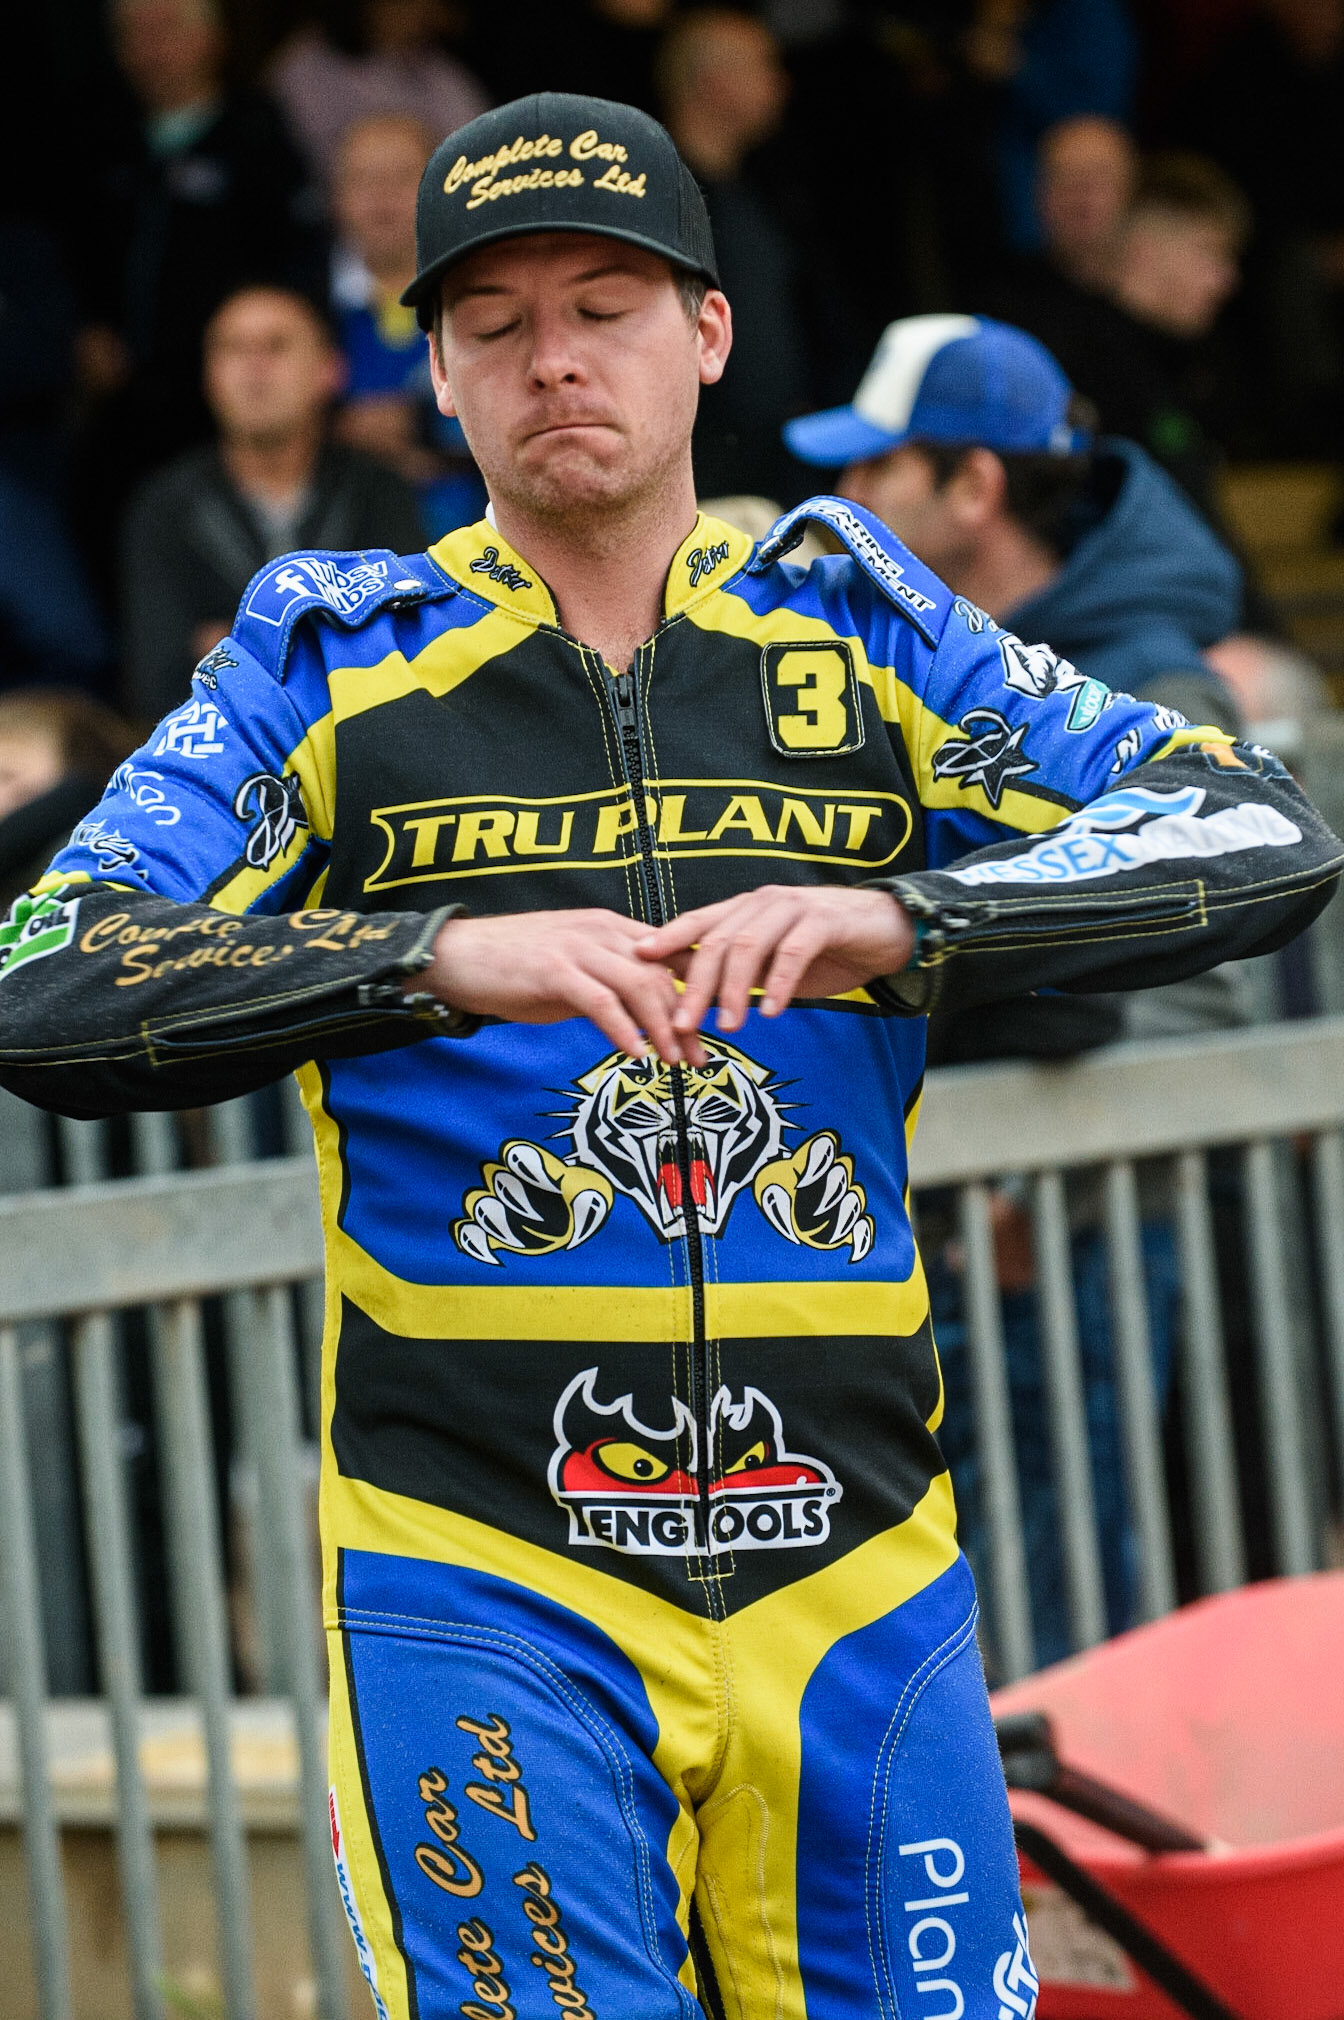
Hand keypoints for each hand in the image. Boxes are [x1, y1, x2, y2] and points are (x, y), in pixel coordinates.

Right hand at [416, 908, 688, 1061]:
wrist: (458, 957)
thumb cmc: (515, 967)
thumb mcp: (574, 970)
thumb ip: (610, 984)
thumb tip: (646, 1017)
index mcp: (612, 928)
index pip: (671, 954)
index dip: (698, 990)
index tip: (712, 1028)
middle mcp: (601, 932)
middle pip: (663, 974)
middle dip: (687, 1020)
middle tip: (699, 1057)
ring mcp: (578, 948)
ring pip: (639, 986)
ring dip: (662, 1029)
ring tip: (673, 1062)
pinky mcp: (554, 970)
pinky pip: (601, 1002)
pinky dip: (623, 1031)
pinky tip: (635, 1055)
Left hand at [635, 884, 913, 1045]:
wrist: (889, 930)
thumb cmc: (828, 948)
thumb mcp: (777, 962)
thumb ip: (742, 971)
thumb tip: (695, 999)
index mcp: (747, 909)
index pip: (698, 922)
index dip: (666, 938)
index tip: (637, 961)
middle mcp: (764, 902)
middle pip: (717, 941)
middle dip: (695, 984)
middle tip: (682, 1023)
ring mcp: (794, 908)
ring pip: (749, 944)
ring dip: (733, 989)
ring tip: (727, 1026)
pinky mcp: (824, 920)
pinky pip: (793, 951)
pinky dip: (779, 983)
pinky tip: (771, 1011)